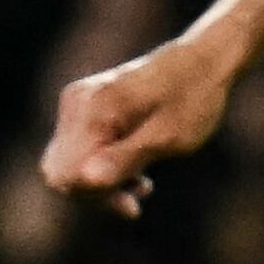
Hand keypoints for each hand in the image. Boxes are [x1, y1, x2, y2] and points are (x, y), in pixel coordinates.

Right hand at [42, 26, 243, 218]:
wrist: (202, 62)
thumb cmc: (192, 98)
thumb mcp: (168, 136)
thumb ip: (125, 158)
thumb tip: (86, 180)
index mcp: (94, 110)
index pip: (64, 173)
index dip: (93, 195)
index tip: (132, 201)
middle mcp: (76, 103)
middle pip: (61, 171)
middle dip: (97, 192)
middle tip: (138, 197)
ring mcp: (78, 104)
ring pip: (70, 164)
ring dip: (103, 182)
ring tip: (143, 186)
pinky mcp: (86, 109)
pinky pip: (80, 151)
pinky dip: (104, 168)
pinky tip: (137, 176)